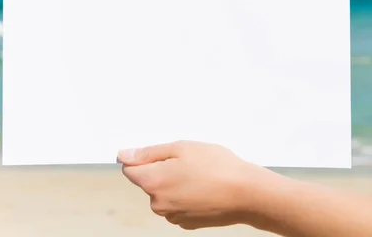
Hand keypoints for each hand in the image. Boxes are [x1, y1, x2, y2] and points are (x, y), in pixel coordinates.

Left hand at [117, 140, 269, 229]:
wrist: (247, 193)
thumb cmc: (218, 167)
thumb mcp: (181, 148)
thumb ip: (148, 153)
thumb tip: (124, 155)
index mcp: (153, 182)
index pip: (129, 169)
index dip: (142, 157)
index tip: (160, 153)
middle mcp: (158, 203)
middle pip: (148, 181)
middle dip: (162, 169)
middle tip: (188, 161)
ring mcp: (172, 215)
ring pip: (164, 193)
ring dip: (175, 183)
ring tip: (200, 174)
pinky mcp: (186, 223)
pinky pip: (178, 204)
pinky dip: (186, 196)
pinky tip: (204, 188)